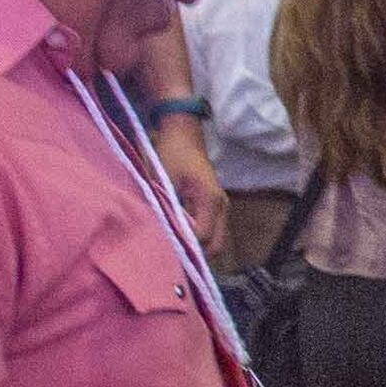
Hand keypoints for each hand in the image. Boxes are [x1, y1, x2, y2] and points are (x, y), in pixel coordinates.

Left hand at [150, 109, 224, 248]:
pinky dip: (197, 237)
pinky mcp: (215, 207)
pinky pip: (211, 231)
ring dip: (196, 246)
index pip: (202, 237)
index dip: (184, 245)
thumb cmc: (172, 153)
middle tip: (170, 251)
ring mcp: (221, 207)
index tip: (164, 245)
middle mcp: (221, 207)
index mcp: (210, 200)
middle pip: (215, 246)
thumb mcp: (164, 181)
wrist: (182, 133)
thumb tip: (164, 236)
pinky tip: (179, 233)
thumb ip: (167, 209)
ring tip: (174, 243)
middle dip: (194, 253)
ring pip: (214, 241)